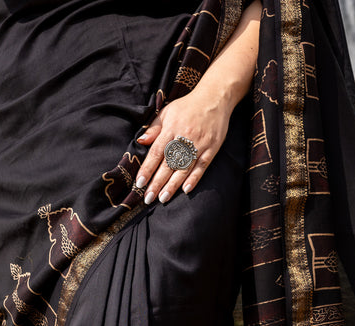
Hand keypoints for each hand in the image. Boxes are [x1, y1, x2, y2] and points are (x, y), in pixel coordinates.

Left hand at [135, 86, 232, 204]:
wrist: (215, 97)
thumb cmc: (187, 107)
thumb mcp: (167, 112)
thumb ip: (153, 128)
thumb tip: (140, 141)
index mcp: (171, 129)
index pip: (156, 153)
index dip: (147, 169)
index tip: (140, 183)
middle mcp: (184, 138)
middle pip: (168, 165)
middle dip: (157, 183)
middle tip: (148, 198)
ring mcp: (199, 144)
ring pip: (183, 168)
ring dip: (172, 185)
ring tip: (163, 199)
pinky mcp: (211, 148)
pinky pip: (202, 166)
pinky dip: (194, 178)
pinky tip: (185, 190)